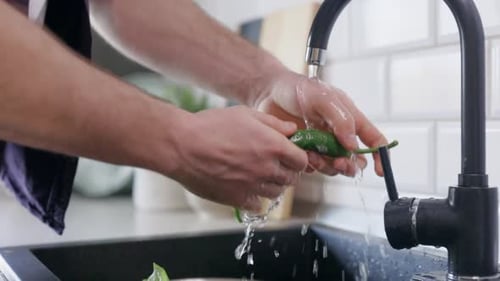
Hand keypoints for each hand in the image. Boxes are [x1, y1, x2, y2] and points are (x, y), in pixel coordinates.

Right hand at [169, 106, 307, 210]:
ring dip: (273, 185)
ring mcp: (252, 186)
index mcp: (273, 146)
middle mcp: (267, 168)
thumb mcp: (245, 114)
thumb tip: (291, 129)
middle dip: (287, 171)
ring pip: (276, 193)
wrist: (182, 145)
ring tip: (260, 175)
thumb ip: (273, 123)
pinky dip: (256, 198)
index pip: (302, 161)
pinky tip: (247, 188)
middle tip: (275, 165)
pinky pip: (257, 205)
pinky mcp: (237, 198)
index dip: (298, 157)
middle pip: (291, 179)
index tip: (291, 155)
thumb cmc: (210, 126)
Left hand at [254, 71, 386, 176]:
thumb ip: (340, 119)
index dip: (381, 156)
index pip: (373, 140)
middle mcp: (338, 134)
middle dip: (349, 166)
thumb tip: (353, 144)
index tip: (380, 171)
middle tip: (338, 163)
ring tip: (313, 155)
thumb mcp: (321, 97)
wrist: (267, 92)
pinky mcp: (304, 152)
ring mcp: (321, 145)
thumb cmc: (297, 88)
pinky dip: (308, 165)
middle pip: (354, 160)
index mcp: (349, 118)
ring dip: (326, 166)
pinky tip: (299, 153)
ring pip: (333, 167)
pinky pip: (312, 167)